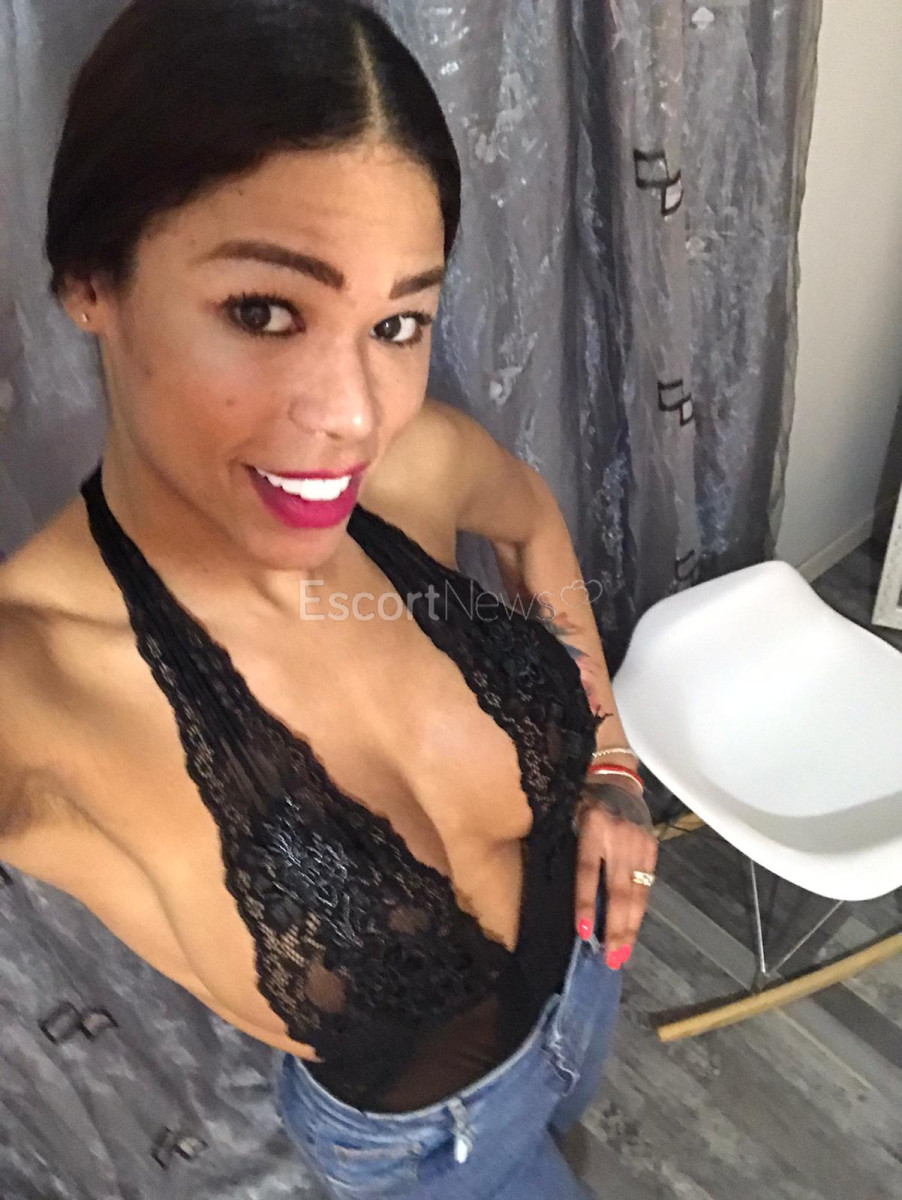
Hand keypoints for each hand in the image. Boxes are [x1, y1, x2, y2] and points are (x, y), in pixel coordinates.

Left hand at [573, 779, 657, 967]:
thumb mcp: (567, 815)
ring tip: (622, 954)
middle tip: (610, 959)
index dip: (586, 902)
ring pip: (636, 893)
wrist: (617, 778)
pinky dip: (637, 911)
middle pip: (618, 890)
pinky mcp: (651, 849)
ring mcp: (639, 844)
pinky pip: (645, 887)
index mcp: (593, 825)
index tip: (583, 932)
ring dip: (629, 926)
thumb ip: (565, 845)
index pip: (589, 870)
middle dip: (615, 927)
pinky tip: (631, 931)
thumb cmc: (581, 799)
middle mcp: (619, 836)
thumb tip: (552, 889)